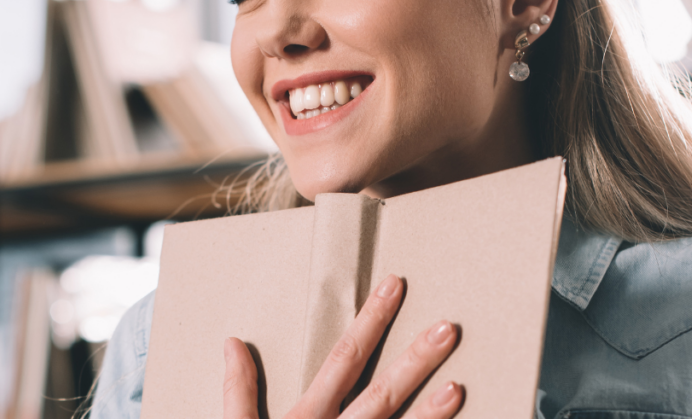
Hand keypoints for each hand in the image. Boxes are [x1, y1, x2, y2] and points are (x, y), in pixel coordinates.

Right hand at [223, 274, 462, 418]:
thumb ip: (238, 390)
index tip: (395, 286)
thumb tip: (233, 341)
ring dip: (430, 414)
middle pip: (382, 393)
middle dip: (416, 360)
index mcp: (306, 418)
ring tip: (458, 387)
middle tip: (449, 328)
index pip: (344, 358)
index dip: (372, 320)